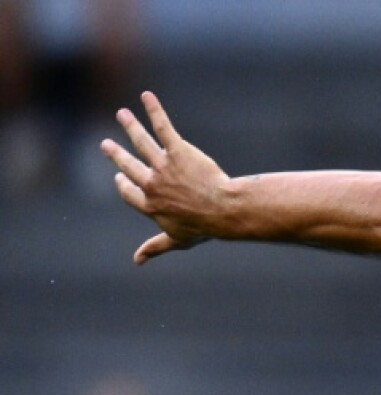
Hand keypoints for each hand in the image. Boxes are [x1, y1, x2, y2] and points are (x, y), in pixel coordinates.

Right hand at [100, 91, 229, 263]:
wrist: (224, 210)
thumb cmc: (204, 227)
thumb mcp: (177, 240)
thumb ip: (155, 247)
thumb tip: (136, 261)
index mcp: (150, 205)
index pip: (129, 193)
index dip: (123, 185)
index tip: (119, 178)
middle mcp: (152, 183)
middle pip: (129, 165)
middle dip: (116, 154)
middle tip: (106, 144)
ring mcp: (163, 166)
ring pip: (141, 142)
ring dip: (129, 126)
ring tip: (122, 115)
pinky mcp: (178, 150)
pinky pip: (163, 127)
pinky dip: (154, 110)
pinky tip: (147, 97)